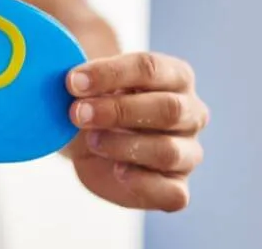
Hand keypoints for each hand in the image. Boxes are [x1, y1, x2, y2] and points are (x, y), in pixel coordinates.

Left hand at [64, 52, 208, 211]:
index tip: (73, 81)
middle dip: (117, 110)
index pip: (150, 68)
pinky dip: (143, 184)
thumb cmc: (98, 103)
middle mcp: (190, 113)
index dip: (110, 74)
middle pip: (167, 109)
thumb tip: (71, 77)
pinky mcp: (176, 188)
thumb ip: (85, 77)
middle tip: (77, 112)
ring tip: (91, 140)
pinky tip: (117, 172)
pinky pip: (173, 193)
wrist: (90, 142)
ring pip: (168, 151)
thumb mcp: (91, 85)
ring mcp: (188, 153)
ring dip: (123, 145)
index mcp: (175, 76)